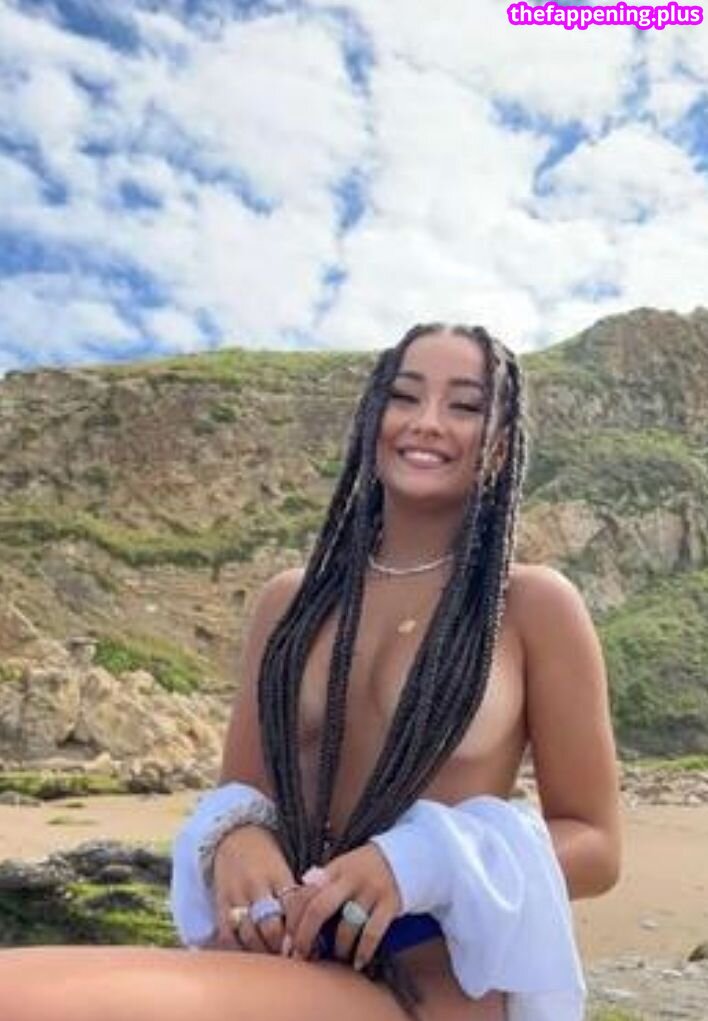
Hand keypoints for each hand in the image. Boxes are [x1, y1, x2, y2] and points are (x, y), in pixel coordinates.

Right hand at [211, 824, 295, 953]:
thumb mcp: (284, 868)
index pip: (293, 907)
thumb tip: (312, 926)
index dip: (300, 930)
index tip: (306, 945)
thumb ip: (294, 894)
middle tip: (289, 958)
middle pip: (270, 926)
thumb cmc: (266, 857)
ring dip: (262, 952)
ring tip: (271, 961)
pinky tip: (248, 954)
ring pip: (248, 934)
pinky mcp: (220, 903)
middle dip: (281, 947)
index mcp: (278, 874)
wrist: (234, 836)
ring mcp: (236, 895)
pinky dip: (237, 948)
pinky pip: (226, 934)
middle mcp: (256, 885)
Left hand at [286, 843, 401, 971]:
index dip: (293, 919)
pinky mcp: (389, 903)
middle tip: (300, 956)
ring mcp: (370, 891)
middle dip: (305, 936)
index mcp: (334, 869)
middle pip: (319, 908)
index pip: (305, 893)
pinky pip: (373, 932)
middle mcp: (350, 878)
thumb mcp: (342, 868)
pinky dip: (364, 951)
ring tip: (335, 957)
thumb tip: (293, 909)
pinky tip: (358, 962)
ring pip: (347, 925)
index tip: (287, 940)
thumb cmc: (365, 868)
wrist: (405, 857)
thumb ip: (321, 884)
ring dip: (338, 947)